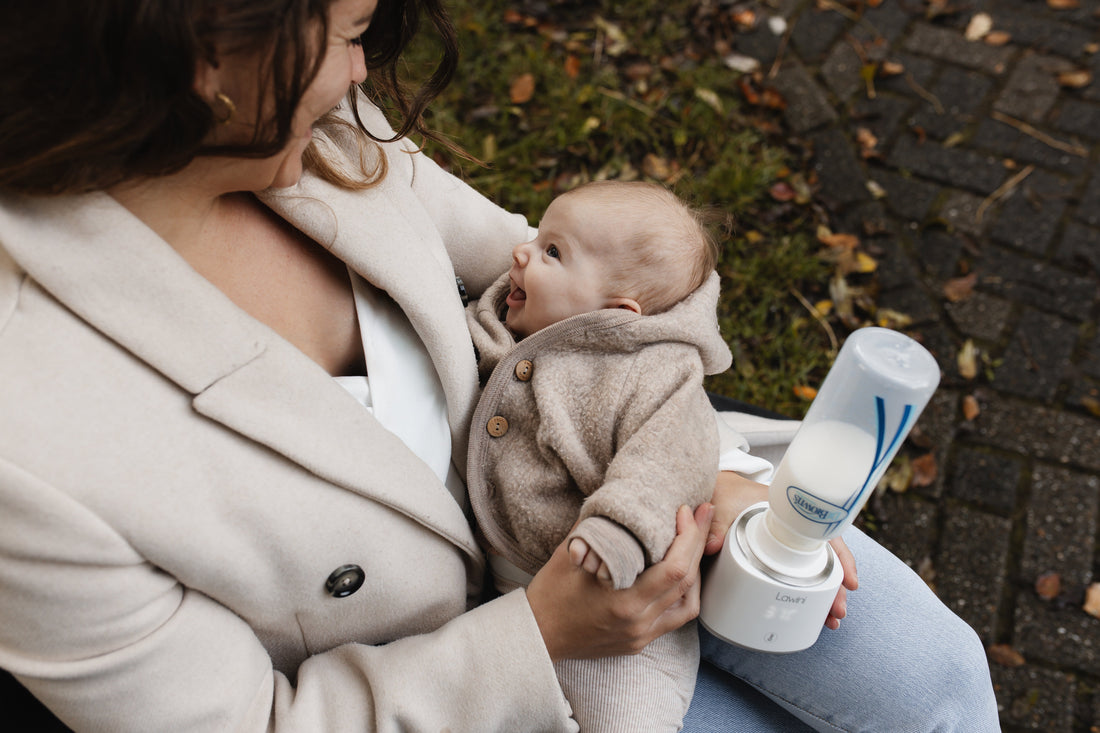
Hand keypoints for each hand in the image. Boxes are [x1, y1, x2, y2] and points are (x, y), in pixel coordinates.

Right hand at [527, 504, 712, 661]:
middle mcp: (639, 622)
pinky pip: (675, 617)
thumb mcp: (570, 553)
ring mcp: (641, 635)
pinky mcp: (640, 641)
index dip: (688, 536)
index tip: (685, 511)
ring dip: (696, 569)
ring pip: (688, 602)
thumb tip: (619, 498)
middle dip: (698, 542)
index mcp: (624, 602)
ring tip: (696, 541)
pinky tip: (682, 573)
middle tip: (703, 513)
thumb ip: (599, 526)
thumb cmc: (550, 594)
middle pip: (687, 581)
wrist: (537, 634)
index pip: (675, 569)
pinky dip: (684, 592)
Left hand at [705, 471, 858, 629]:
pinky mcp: (772, 553)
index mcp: (789, 512)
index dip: (841, 558)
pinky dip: (806, 589)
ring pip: (813, 568)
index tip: (849, 582)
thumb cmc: (723, 491)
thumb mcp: (722, 505)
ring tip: (829, 619)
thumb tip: (712, 546)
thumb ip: (716, 526)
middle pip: (823, 558)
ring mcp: (784, 541)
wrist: (713, 488)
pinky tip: (809, 608)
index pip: (824, 535)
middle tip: (837, 612)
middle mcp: (793, 527)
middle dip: (834, 587)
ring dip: (823, 593)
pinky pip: (796, 571)